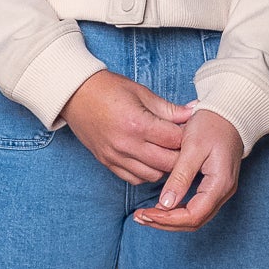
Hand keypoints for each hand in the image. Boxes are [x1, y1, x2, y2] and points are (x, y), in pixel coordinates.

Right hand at [60, 70, 196, 182]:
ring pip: (152, 176)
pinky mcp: (107, 163)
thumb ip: (169, 109)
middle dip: (181, 156)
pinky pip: (134, 179)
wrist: (74, 95)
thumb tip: (194, 113)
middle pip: (167, 163)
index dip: (188, 137)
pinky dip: (146, 173)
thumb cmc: (108, 89)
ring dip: (164, 167)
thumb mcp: (141, 93)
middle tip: (185, 147)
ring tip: (167, 153)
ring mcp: (115, 156)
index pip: (174, 140)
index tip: (193, 133)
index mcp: (137, 123)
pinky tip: (150, 160)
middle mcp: (126, 144)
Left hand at [132, 104, 242, 230]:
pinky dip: (177, 211)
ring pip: (194, 217)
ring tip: (146, 215)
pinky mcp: (214, 187)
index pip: (193, 216)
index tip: (146, 213)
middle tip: (140, 217)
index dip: (167, 219)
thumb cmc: (212, 124)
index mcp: (220, 184)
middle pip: (194, 222)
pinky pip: (196, 208)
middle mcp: (223, 192)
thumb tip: (166, 204)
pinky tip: (160, 206)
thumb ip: (180, 177)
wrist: (229, 113)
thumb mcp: (192, 148)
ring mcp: (220, 191)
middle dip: (165, 223)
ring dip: (170, 219)